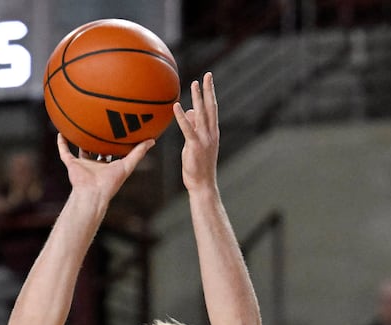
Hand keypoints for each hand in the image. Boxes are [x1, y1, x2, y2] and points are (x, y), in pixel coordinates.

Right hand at [55, 131, 153, 201]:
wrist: (93, 193)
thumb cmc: (111, 182)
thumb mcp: (128, 165)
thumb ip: (139, 153)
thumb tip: (153, 140)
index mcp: (108, 166)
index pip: (112, 152)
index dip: (115, 142)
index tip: (119, 130)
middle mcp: (95, 165)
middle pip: (97, 149)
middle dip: (98, 139)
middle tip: (100, 124)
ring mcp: (83, 165)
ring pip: (80, 149)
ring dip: (79, 139)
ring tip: (78, 125)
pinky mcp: (72, 165)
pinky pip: (64, 152)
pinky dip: (61, 144)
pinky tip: (60, 132)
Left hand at [174, 73, 219, 191]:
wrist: (203, 184)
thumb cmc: (199, 166)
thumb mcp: (196, 143)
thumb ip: (193, 127)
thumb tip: (189, 111)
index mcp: (213, 132)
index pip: (213, 109)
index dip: (211, 93)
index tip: (209, 80)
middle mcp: (211, 133)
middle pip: (211, 107)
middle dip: (209, 90)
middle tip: (207, 75)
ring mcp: (204, 139)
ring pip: (201, 114)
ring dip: (198, 98)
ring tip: (194, 83)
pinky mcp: (195, 146)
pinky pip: (187, 129)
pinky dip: (182, 117)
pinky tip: (177, 106)